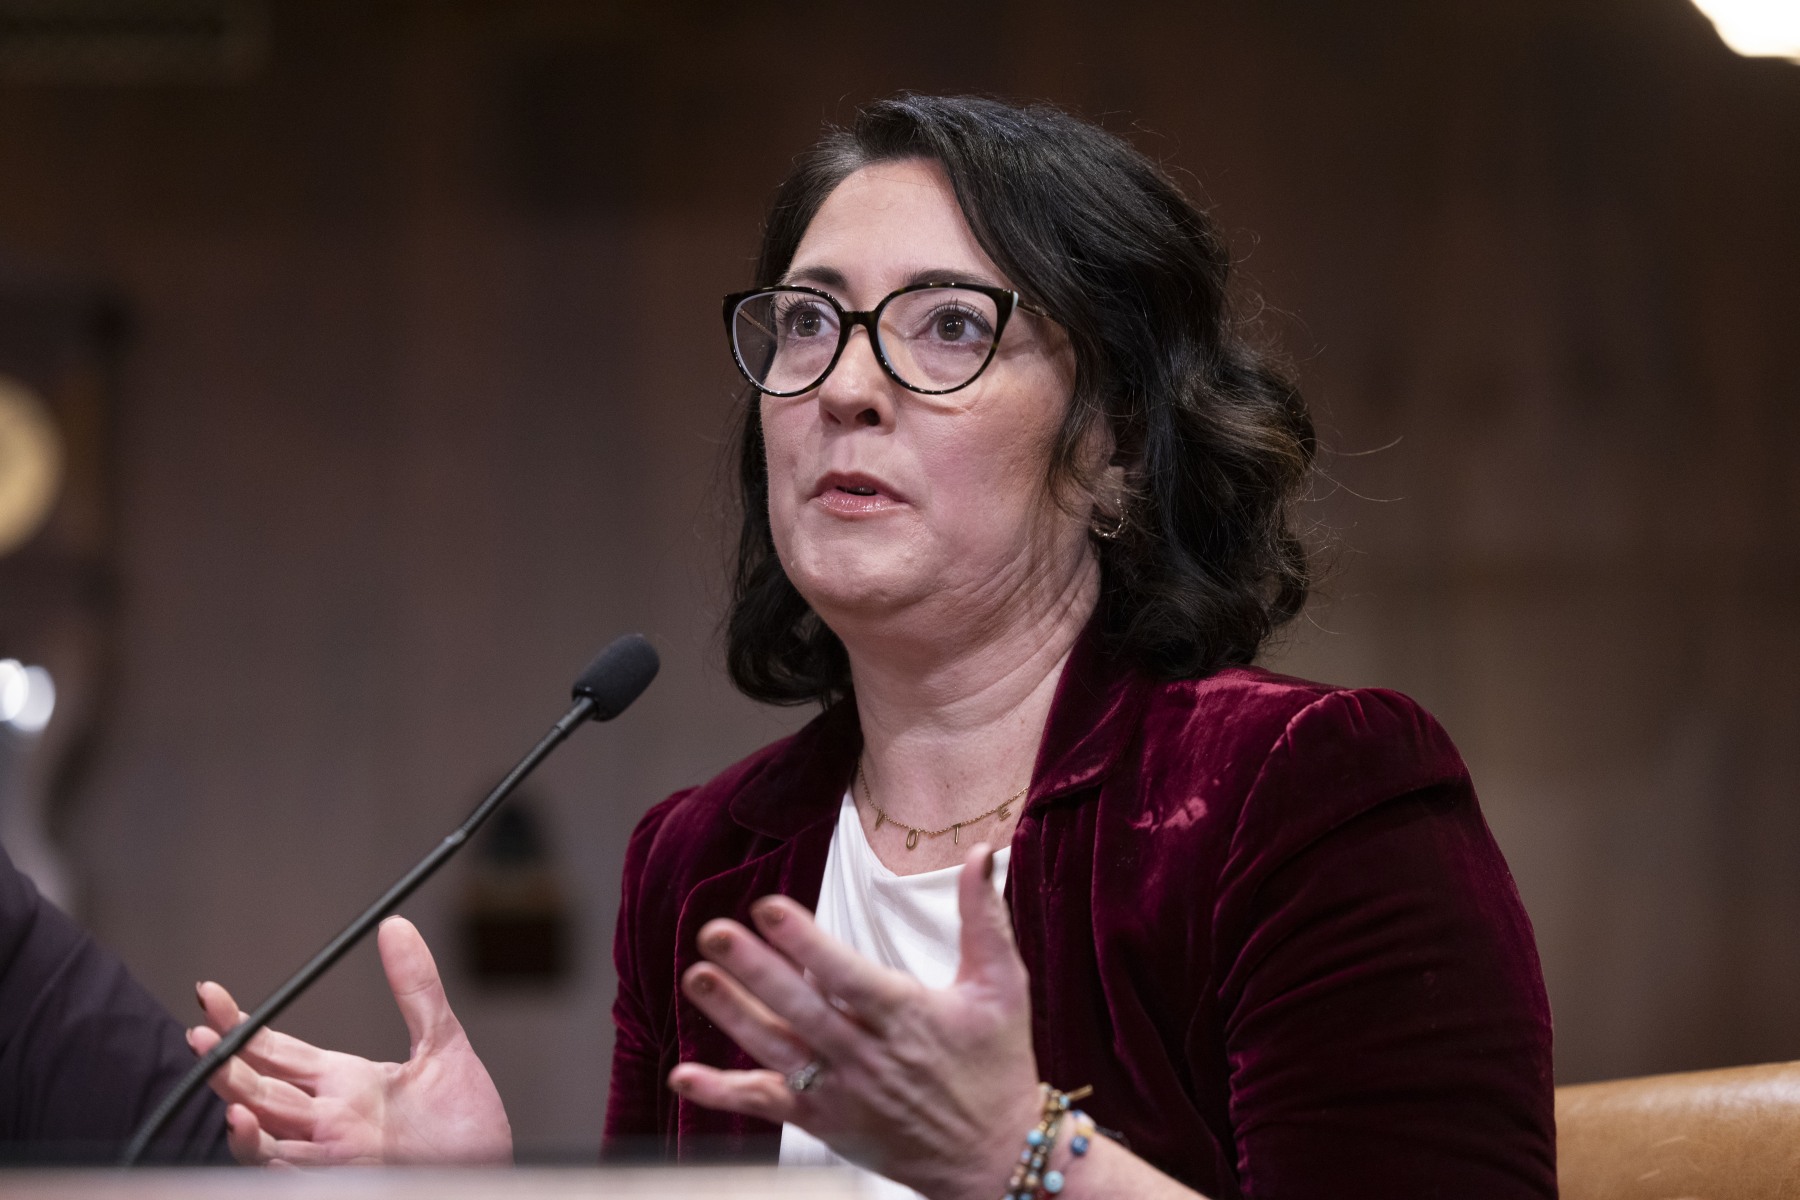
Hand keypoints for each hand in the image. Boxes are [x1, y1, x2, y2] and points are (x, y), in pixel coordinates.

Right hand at [188, 916, 511, 1166]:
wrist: (489, 1167)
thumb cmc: (463, 1120)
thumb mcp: (442, 1043)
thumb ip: (416, 989)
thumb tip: (396, 927)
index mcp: (344, 1081)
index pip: (278, 1050)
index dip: (243, 1025)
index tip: (210, 996)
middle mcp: (328, 1117)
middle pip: (261, 1086)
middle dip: (226, 1060)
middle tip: (198, 1031)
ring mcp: (330, 1150)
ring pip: (263, 1127)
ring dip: (235, 1100)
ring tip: (215, 1069)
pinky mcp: (339, 1178)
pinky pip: (287, 1166)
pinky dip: (260, 1146)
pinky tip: (246, 1122)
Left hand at [669, 843, 1041, 1199]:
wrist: (995, 1159)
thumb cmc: (998, 1065)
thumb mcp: (1003, 986)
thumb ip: (985, 917)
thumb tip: (983, 852)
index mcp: (908, 1016)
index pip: (846, 975)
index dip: (804, 942)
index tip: (767, 907)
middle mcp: (869, 1056)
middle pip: (801, 1009)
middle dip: (754, 970)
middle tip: (714, 933)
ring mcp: (842, 1093)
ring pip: (777, 1049)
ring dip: (732, 1014)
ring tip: (697, 976)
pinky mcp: (826, 1122)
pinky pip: (768, 1104)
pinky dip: (724, 1093)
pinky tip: (684, 1074)